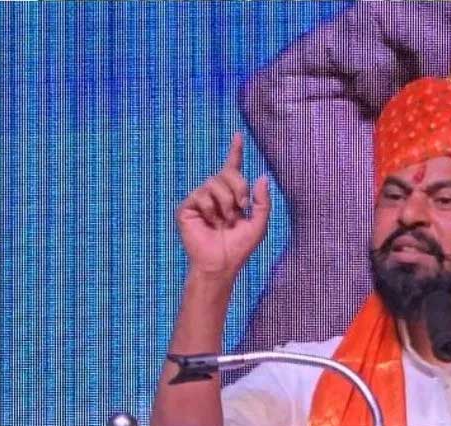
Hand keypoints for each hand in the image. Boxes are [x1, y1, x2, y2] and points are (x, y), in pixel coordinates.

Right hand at [176, 133, 270, 278]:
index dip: (235, 151)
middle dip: (239, 187)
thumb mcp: (259, 224)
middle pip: (228, 173)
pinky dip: (211, 210)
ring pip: (214, 182)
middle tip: (241, 207)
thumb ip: (263, 201)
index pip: (232, 169)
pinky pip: (201, 195)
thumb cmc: (238, 248)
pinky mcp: (187, 208)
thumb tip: (262, 176)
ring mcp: (200, 200)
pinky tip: (210, 223)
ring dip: (226, 203)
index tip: (238, 135)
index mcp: (231, 196)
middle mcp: (214, 194)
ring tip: (225, 221)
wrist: (221, 264)